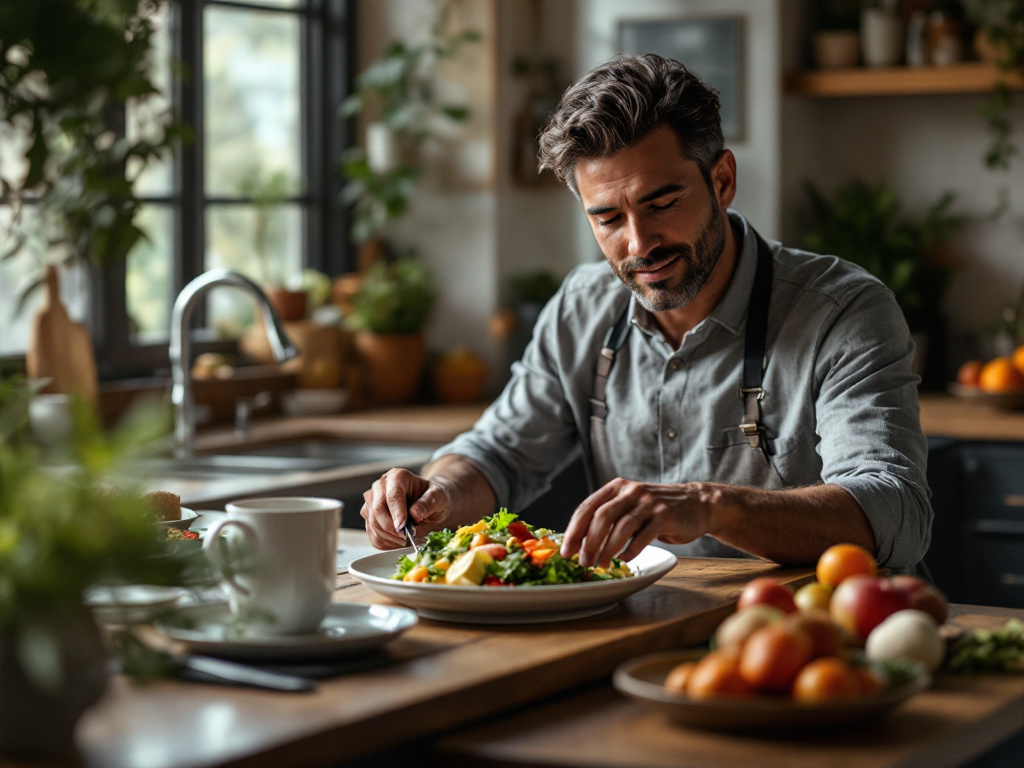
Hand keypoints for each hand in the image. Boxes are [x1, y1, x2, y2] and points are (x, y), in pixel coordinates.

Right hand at [360, 468, 452, 549]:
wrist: (429, 506)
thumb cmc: (434, 498)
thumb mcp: (439, 498)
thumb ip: (428, 503)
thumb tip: (414, 514)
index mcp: (397, 477)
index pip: (392, 495)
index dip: (397, 512)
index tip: (402, 527)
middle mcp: (380, 487)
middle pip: (378, 509)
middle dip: (392, 527)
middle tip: (406, 537)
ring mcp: (372, 502)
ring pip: (373, 524)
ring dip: (390, 537)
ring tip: (407, 539)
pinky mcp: (369, 517)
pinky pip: (373, 535)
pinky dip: (386, 543)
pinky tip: (399, 541)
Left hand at [560, 478, 719, 567]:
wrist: (697, 504)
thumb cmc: (656, 510)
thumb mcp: (630, 505)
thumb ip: (609, 516)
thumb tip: (579, 544)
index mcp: (616, 487)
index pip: (587, 507)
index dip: (574, 530)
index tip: (566, 551)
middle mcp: (631, 491)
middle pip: (602, 516)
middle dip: (588, 542)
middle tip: (583, 562)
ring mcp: (649, 503)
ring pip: (622, 526)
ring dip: (608, 548)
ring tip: (601, 564)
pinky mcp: (666, 516)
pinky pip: (643, 536)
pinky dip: (631, 550)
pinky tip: (624, 559)